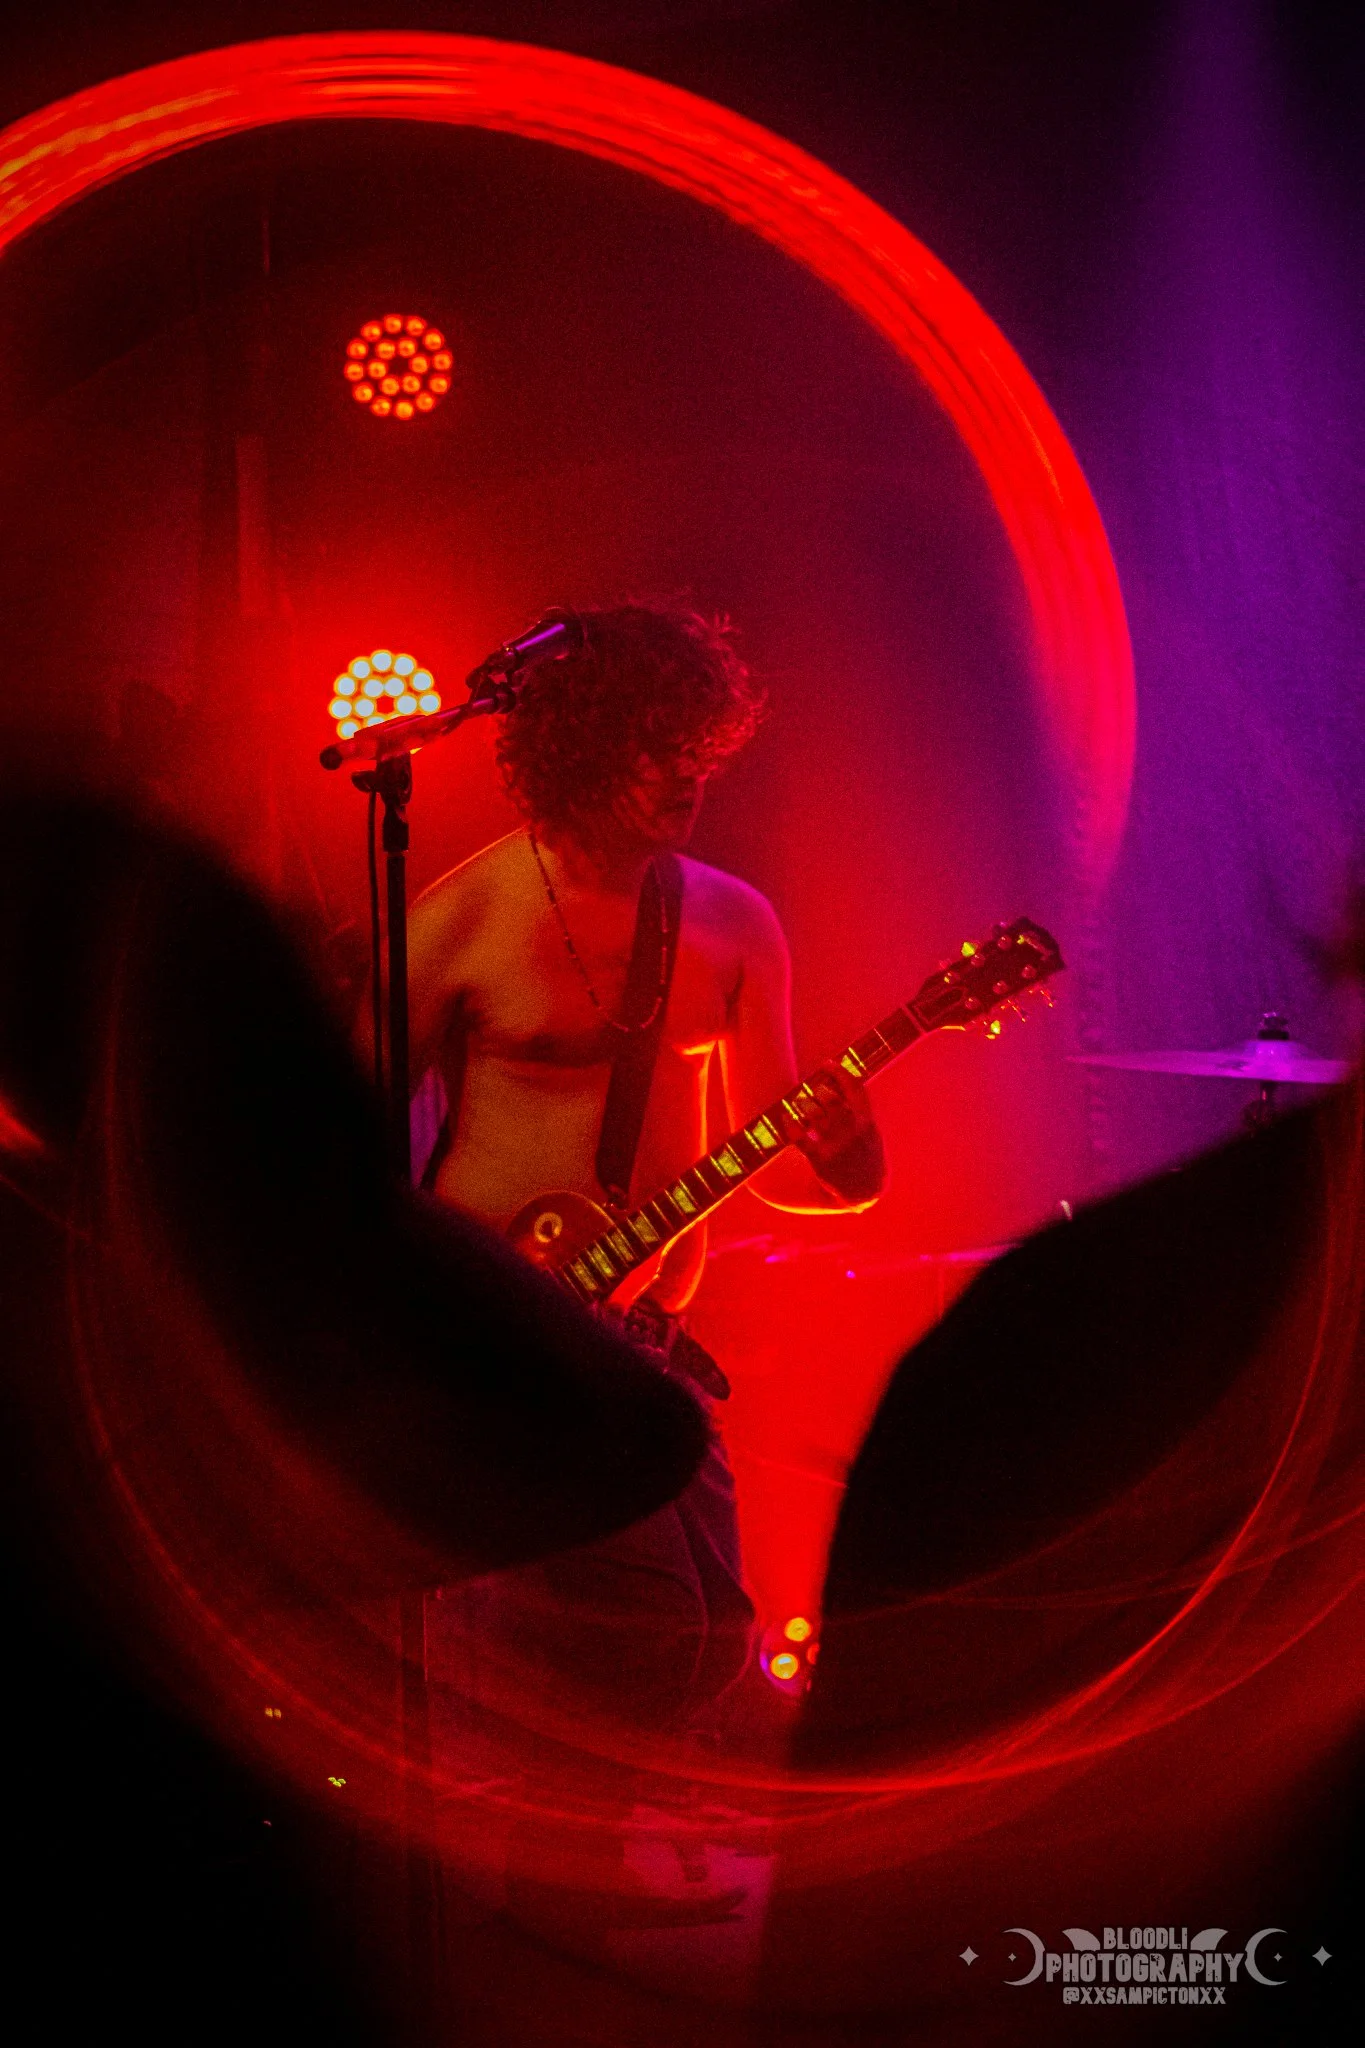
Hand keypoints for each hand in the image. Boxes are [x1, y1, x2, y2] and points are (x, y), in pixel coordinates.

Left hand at [777, 1060, 886, 1203]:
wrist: (864, 1192)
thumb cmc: (867, 1156)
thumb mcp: (872, 1133)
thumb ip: (860, 1110)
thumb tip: (842, 1082)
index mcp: (867, 1122)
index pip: (854, 1087)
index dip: (838, 1071)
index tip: (826, 1063)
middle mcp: (852, 1132)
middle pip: (830, 1098)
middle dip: (818, 1090)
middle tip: (814, 1092)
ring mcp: (836, 1147)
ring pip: (813, 1114)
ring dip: (803, 1104)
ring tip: (800, 1104)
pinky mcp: (820, 1161)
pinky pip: (800, 1137)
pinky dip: (790, 1124)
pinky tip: (786, 1117)